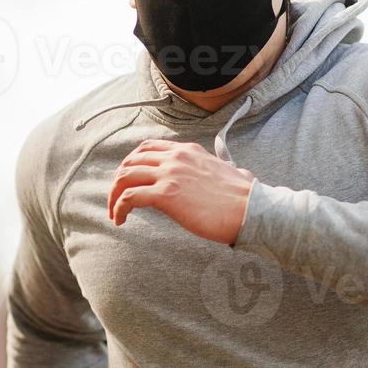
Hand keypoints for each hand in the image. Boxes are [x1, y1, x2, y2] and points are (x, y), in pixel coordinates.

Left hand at [108, 140, 255, 244]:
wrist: (252, 210)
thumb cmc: (245, 199)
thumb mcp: (230, 171)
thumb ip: (224, 169)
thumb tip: (240, 174)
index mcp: (188, 151)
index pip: (148, 148)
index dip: (132, 164)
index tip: (129, 180)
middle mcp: (176, 157)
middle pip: (131, 160)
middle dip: (119, 180)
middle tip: (117, 198)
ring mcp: (170, 174)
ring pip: (125, 176)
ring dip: (114, 195)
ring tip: (115, 212)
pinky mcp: (166, 195)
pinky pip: (130, 197)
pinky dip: (119, 207)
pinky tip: (120, 219)